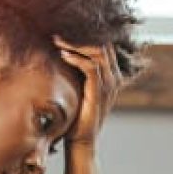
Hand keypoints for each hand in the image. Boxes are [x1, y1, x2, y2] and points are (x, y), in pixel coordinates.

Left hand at [51, 35, 122, 152]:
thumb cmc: (76, 118)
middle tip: (58, 33)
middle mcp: (114, 79)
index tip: (64, 32)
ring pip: (98, 52)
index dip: (85, 36)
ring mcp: (109, 86)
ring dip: (76, 44)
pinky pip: (91, 67)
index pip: (103, 46)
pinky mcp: (99, 93)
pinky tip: (63, 56)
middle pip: (102, 44)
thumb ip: (78, 75)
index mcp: (111, 76)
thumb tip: (62, 55)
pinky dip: (76, 58)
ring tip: (58, 41)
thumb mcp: (79, 91)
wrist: (80, 141)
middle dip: (80, 36)